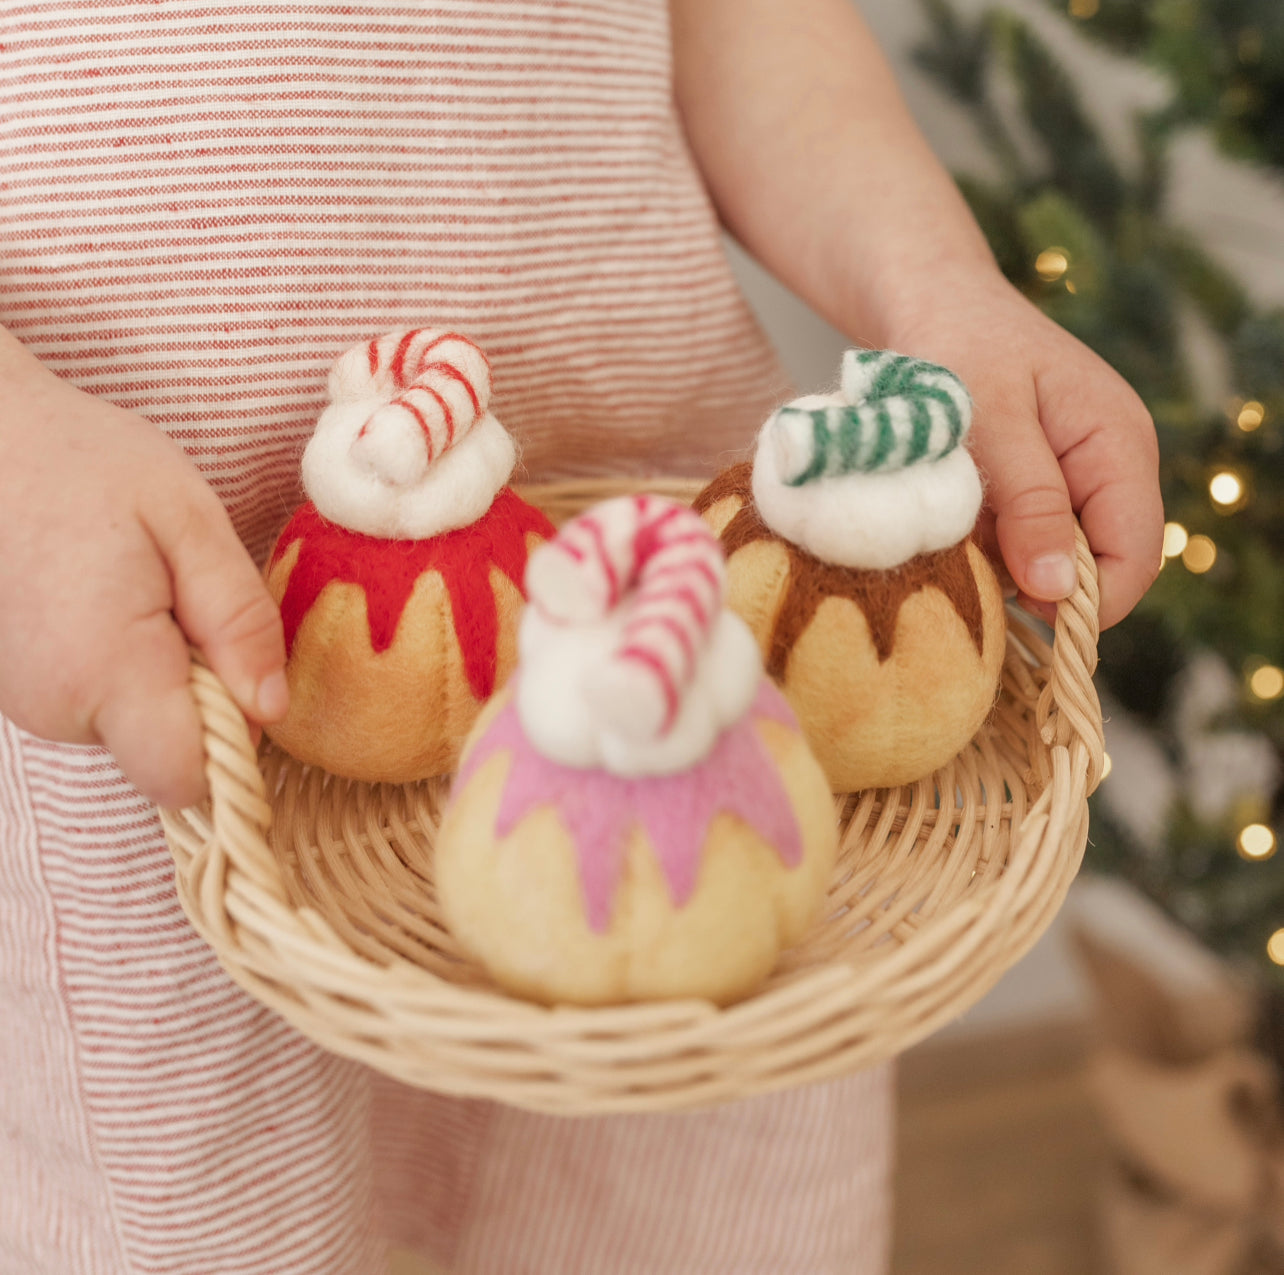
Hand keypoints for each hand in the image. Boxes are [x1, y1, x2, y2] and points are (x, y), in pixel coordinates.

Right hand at [0, 335, 287, 806]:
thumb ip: (239, 621)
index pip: (185, 781)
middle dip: (200, 694)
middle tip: (180, 600)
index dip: (232, 744)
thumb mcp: (189, 522)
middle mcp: (53, 707)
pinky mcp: (12, 686)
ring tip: (134, 587)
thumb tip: (273, 708)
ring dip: (158, 674)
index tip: (236, 672)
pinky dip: (117, 664)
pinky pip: (93, 701)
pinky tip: (100, 596)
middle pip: (164, 752)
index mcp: (106, 672)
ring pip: (130, 726)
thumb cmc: (83, 463)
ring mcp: (23, 701)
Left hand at [885, 271, 1163, 629]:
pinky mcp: (1037, 484)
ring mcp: (1075, 476)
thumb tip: (1060, 588)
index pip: (1134, 557)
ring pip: (1053, 558)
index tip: (1019, 611)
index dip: (1084, 603)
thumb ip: (1030, 503)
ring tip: (949, 527)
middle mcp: (1109, 466)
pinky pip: (1022, 538)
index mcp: (1119, 445)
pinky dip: (984, 542)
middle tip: (968, 567)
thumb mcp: (990, 423)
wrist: (928, 301)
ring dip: (1002, 562)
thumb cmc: (956, 343)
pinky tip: (947, 517)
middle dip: (1037, 583)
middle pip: (1097, 565)